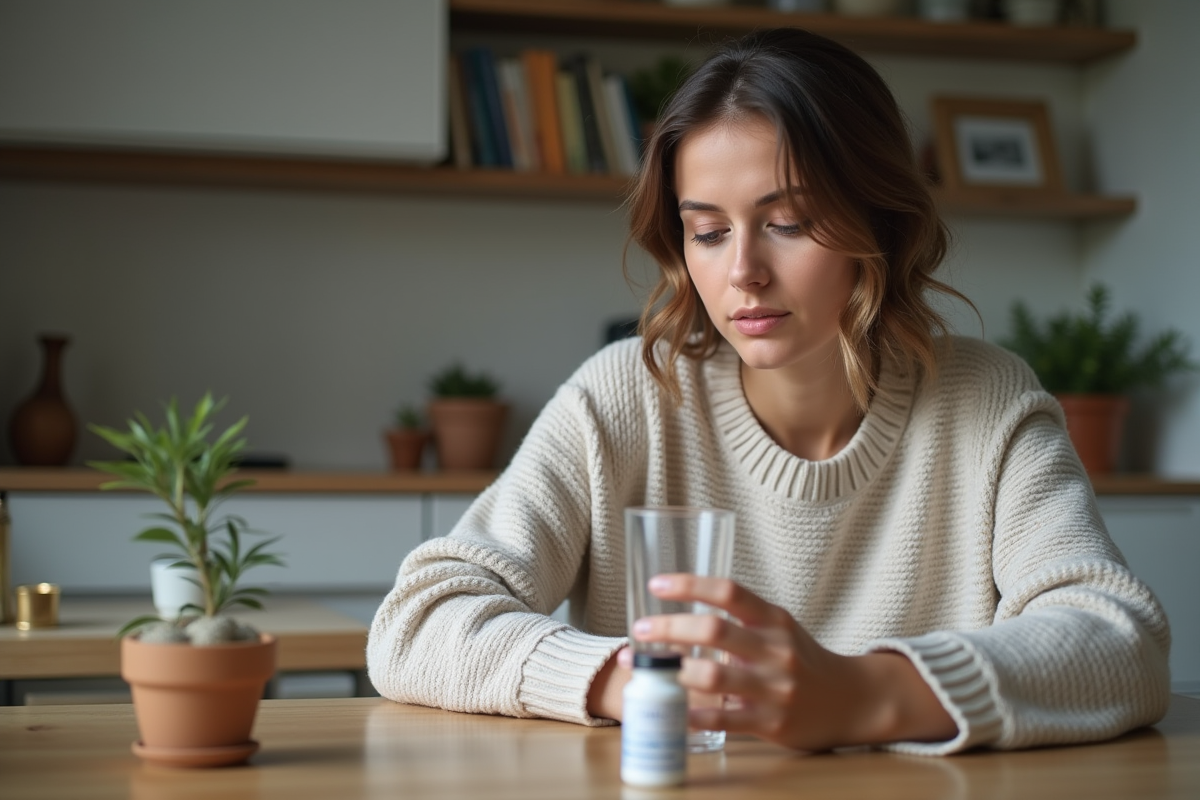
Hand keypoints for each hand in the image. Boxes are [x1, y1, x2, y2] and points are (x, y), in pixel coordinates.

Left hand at [631, 574, 955, 750]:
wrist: (851, 700)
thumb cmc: (803, 660)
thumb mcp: (779, 629)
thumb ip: (740, 620)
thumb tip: (681, 612)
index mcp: (774, 620)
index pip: (729, 591)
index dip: (690, 585)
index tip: (656, 585)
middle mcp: (776, 650)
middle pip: (714, 630)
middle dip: (670, 628)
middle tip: (640, 629)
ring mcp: (774, 687)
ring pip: (713, 675)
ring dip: (672, 672)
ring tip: (645, 669)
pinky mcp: (771, 721)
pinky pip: (722, 718)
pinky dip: (690, 714)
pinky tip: (668, 710)